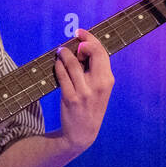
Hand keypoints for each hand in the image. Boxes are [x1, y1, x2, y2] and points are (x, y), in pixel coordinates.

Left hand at [55, 29, 113, 153]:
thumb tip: (82, 47)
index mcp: (108, 80)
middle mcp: (99, 85)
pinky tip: (57, 64)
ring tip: (60, 52)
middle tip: (72, 40)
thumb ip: (96, 70)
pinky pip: (62, 75)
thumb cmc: (91, 107)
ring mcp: (84, 92)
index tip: (81, 33)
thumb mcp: (100, 89)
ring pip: (73, 64)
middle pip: (92, 53)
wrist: (83, 133)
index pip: (102, 52)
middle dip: (81, 42)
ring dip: (65, 54)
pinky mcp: (70, 98)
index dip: (91, 39)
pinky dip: (58, 66)